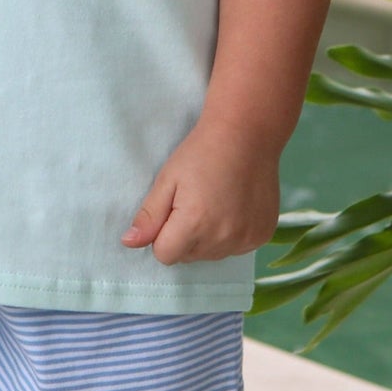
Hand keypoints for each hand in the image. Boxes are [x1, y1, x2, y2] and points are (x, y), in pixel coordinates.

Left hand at [121, 114, 281, 264]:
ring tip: (214, 202)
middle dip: (184, 237)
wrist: (246, 134)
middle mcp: (223, 238)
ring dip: (208, 238)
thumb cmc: (201, 152)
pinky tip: (234, 206)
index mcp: (195, 224)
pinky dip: (231, 234)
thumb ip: (149, 216)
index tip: (172, 209)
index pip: (165, 255)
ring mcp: (246, 239)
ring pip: (212, 255)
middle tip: (193, 201)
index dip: (162, 234)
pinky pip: (236, 248)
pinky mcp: (262, 235)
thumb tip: (129, 243)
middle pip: (188, 257)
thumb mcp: (167, 179)